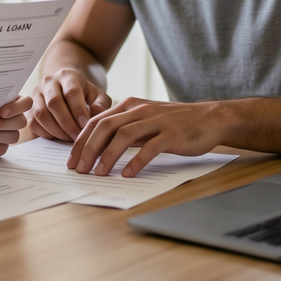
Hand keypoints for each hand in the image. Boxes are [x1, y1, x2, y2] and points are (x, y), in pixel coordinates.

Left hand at [0, 95, 32, 157]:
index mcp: (11, 101)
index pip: (27, 102)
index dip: (18, 107)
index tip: (2, 111)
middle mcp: (13, 118)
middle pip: (21, 122)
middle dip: (3, 124)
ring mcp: (9, 133)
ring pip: (13, 136)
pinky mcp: (1, 146)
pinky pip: (2, 148)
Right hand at [28, 68, 112, 141]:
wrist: (65, 88)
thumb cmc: (84, 95)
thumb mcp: (97, 96)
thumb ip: (101, 105)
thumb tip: (94, 119)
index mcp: (68, 76)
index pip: (71, 92)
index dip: (78, 111)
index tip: (86, 126)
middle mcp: (49, 82)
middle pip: (54, 103)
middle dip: (67, 123)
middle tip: (78, 137)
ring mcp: (36, 94)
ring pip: (41, 114)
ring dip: (56, 130)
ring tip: (69, 139)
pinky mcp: (29, 108)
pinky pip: (33, 123)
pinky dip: (45, 133)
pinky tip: (58, 137)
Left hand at [67, 98, 226, 176]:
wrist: (209, 118)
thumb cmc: (174, 123)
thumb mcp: (144, 120)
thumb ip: (123, 128)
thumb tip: (98, 147)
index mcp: (129, 106)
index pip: (96, 122)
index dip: (81, 140)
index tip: (72, 159)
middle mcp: (139, 110)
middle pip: (105, 127)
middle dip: (88, 149)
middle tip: (79, 169)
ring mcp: (156, 121)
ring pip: (123, 136)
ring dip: (107, 156)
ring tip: (99, 173)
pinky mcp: (172, 134)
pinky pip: (150, 147)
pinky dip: (136, 161)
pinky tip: (127, 174)